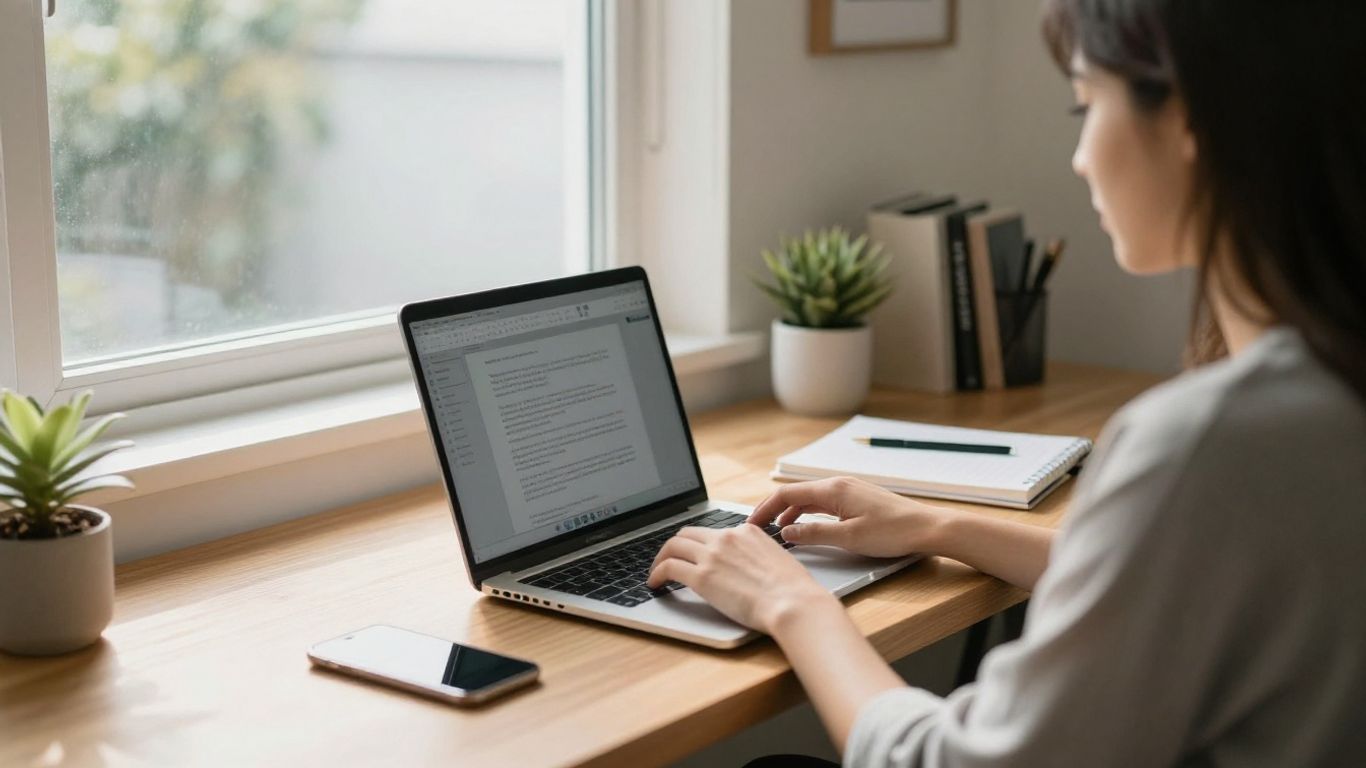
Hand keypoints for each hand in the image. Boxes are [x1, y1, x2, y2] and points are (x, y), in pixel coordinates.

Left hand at [646, 525, 836, 632]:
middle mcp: (727, 537)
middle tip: (668, 559)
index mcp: (747, 531)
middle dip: (675, 546)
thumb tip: (747, 567)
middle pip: (688, 533)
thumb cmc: (793, 590)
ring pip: (673, 546)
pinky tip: (655, 583)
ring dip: (660, 558)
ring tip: (656, 572)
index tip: (694, 553)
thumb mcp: (777, 559)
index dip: (700, 543)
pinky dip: (656, 573)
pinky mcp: (702, 577)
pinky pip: (669, 568)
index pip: (714, 531)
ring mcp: (713, 555)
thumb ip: (757, 556)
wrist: (793, 603)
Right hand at [748, 476, 951, 557]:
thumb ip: (814, 534)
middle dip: (774, 510)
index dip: (765, 509)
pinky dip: (808, 513)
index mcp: (833, 490)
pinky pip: (823, 503)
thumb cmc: (893, 532)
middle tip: (758, 528)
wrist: (928, 528)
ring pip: (809, 498)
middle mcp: (838, 484)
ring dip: (791, 512)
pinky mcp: (857, 499)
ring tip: (778, 531)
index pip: (787, 495)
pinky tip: (806, 527)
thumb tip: (787, 533)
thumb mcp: (849, 538)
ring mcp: (849, 490)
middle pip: (796, 494)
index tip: (751, 525)